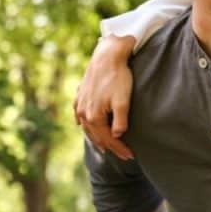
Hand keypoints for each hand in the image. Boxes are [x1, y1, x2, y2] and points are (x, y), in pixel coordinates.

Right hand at [74, 34, 136, 159]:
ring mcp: (79, 104)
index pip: (109, 139)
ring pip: (87, 127)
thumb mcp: (123, 101)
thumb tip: (117, 135)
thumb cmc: (118, 77)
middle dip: (111, 146)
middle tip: (123, 154)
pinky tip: (83, 125)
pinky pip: (79, 114)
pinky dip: (84, 123)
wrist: (107, 56)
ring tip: (105, 145)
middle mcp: (83, 113)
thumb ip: (120, 121)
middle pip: (97, 136)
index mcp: (94, 117)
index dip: (120, 149)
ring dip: (96, 137)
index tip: (131, 155)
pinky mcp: (80, 95)